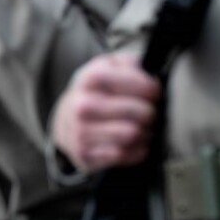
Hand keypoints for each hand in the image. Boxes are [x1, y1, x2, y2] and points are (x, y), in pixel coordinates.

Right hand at [53, 52, 159, 173]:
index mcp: (90, 79)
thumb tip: (152, 74)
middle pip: (142, 113)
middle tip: (148, 112)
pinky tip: (133, 142)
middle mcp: (82, 106)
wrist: (66, 119)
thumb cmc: (98, 91)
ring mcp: (81, 133)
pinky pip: (126, 154)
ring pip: (134, 135)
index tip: (153, 92)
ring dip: (145, 132)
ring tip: (142, 126)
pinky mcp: (84, 156)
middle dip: (151, 113)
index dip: (154, 90)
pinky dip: (136, 150)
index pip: (141, 86)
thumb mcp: (110, 66)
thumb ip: (132, 63)